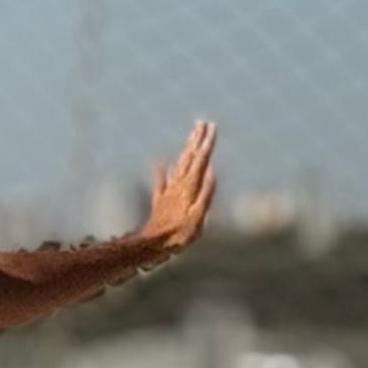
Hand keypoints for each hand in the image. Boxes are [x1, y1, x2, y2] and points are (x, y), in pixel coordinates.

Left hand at [134, 121, 217, 265]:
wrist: (154, 245)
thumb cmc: (179, 234)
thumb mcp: (198, 216)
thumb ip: (206, 193)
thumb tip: (212, 170)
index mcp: (190, 187)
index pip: (201, 160)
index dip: (207, 144)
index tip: (213, 128)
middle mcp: (178, 185)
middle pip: (189, 158)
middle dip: (197, 140)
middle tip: (203, 123)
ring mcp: (169, 191)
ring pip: (179, 165)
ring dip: (186, 149)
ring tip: (192, 135)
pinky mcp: (160, 200)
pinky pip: (161, 180)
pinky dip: (162, 169)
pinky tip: (161, 159)